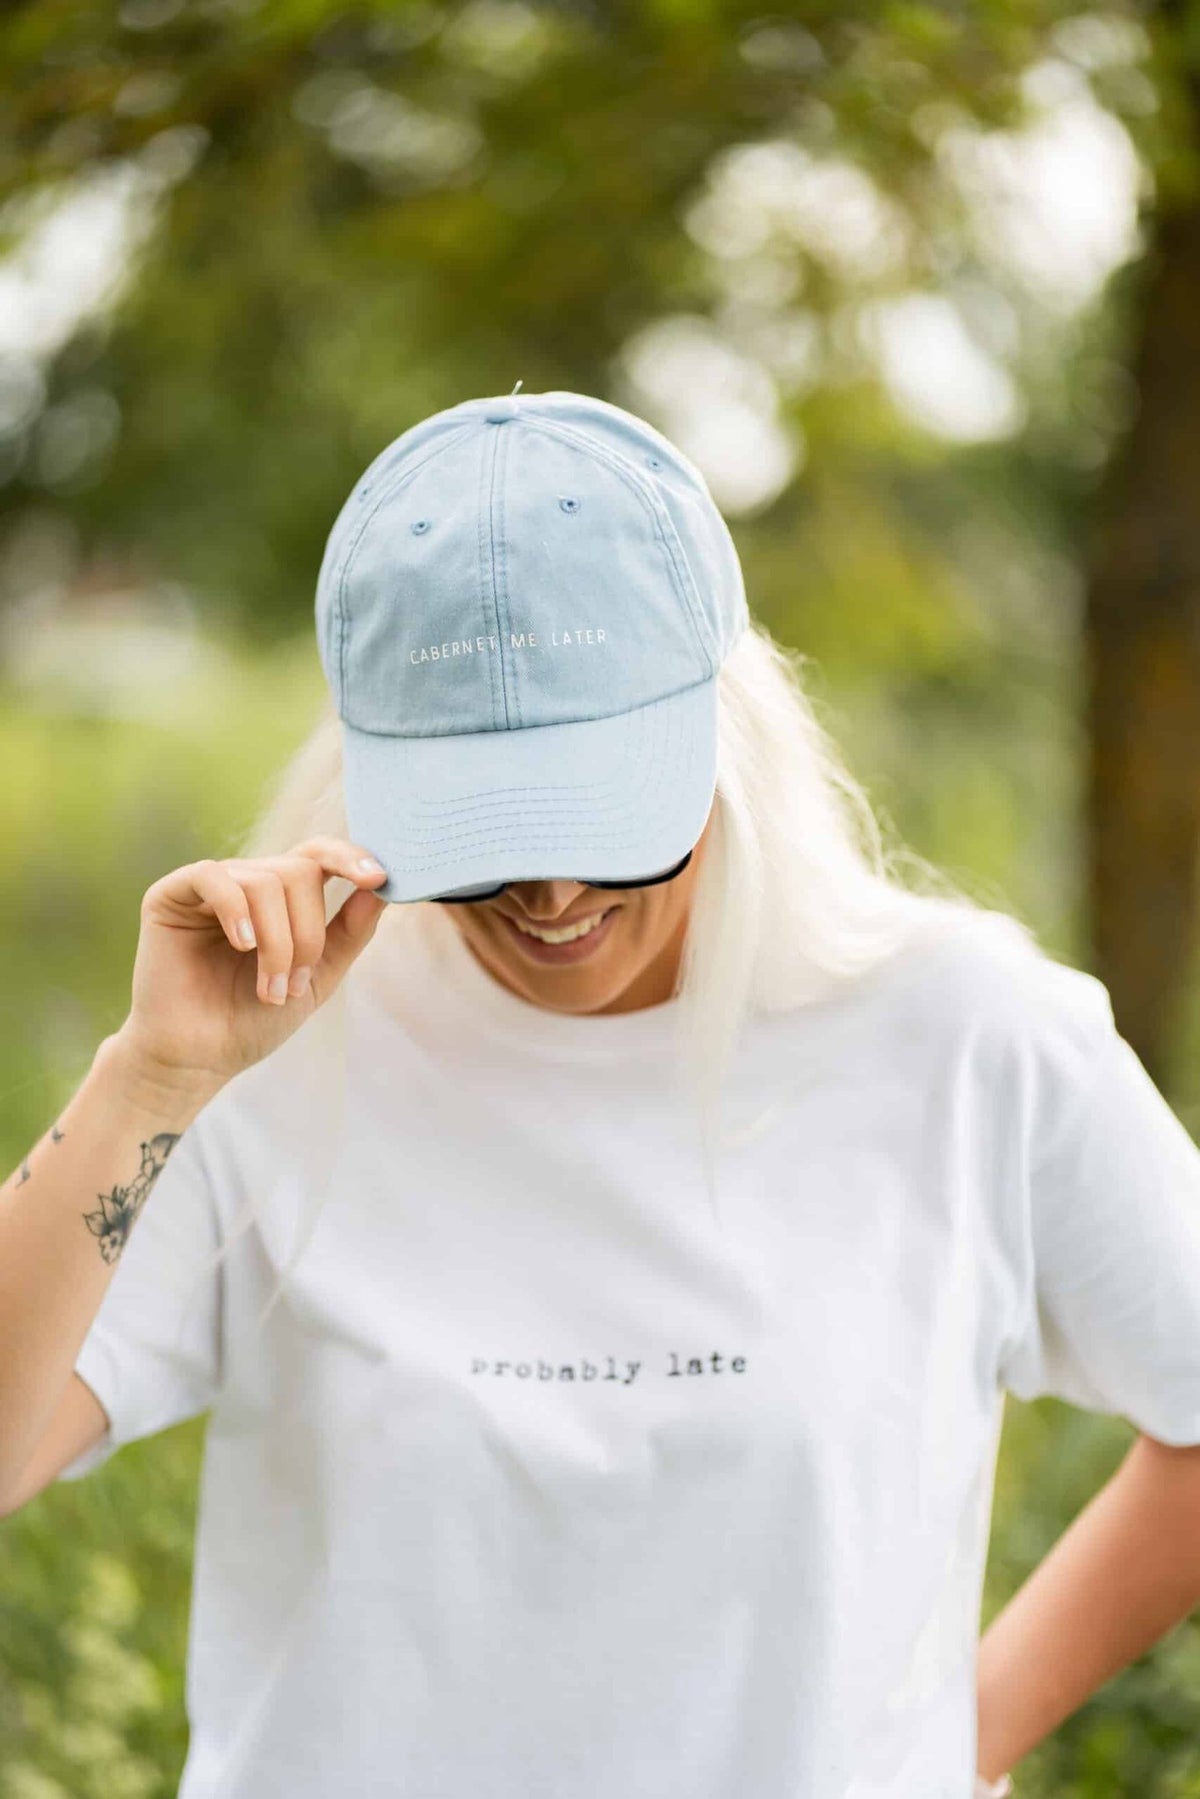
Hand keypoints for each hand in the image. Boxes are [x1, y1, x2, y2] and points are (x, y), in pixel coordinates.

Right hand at [111, 836, 388, 1096]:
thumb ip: (350, 932)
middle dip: (307, 933)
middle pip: (299, 872)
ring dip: (277, 943)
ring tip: (268, 989)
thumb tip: (380, 886)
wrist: (199, 1059)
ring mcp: (209, 887)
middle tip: (292, 986)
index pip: (318, 855)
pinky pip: (213, 877)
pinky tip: (242, 944)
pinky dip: (235, 910)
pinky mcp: (170, 896)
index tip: (378, 878)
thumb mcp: (318, 977)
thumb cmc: (253, 1020)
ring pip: (265, 881)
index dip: (350, 858)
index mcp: (282, 898)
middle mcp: (247, 883)